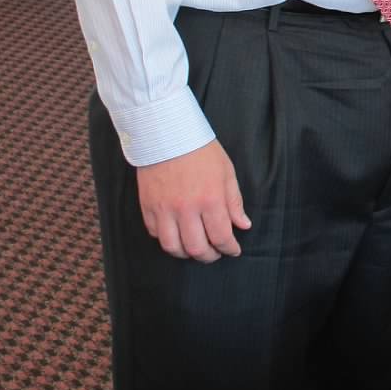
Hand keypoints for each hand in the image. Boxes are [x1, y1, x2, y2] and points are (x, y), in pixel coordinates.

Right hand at [136, 140, 251, 263]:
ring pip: (173, 247)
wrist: (167, 133)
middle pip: (197, 248)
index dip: (229, 249)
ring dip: (186, 253)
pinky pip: (155, 233)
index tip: (233, 250)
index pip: (221, 237)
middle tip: (215, 253)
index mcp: (210, 199)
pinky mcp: (148, 206)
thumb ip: (234, 202)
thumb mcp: (226, 172)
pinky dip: (166, 239)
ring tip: (194, 249)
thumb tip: (243, 225)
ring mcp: (164, 209)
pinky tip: (176, 234)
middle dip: (209, 256)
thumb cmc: (201, 151)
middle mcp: (186, 208)